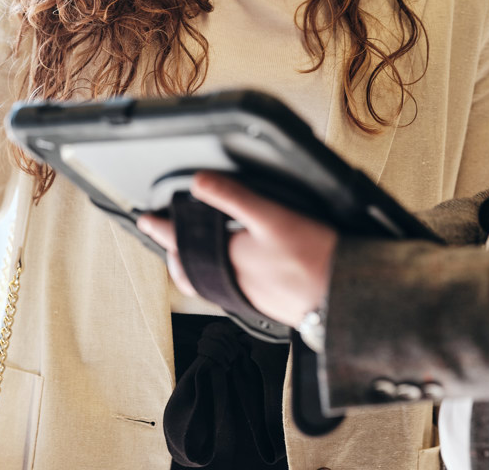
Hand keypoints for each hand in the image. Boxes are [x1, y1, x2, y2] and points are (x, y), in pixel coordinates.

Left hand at [138, 172, 337, 326]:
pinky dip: (220, 276)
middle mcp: (233, 283)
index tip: (144, 219)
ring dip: (195, 266)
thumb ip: (233, 198)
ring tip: (194, 250)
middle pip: (190, 271)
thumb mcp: (272, 216)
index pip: (182, 243)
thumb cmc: (314, 258)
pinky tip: (235, 266)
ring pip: (209, 282)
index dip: (162, 228)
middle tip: (165, 236)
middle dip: (175, 253)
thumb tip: (199, 183)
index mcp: (229, 261)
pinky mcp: (265, 305)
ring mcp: (249, 297)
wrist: (344, 298)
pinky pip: (229, 290)